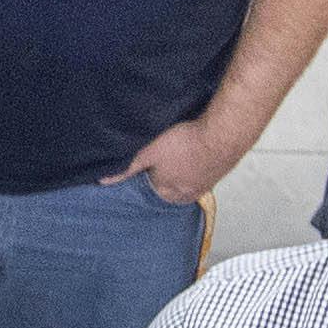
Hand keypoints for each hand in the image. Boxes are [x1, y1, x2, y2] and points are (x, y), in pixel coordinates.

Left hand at [112, 111, 246, 208]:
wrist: (224, 133)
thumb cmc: (186, 142)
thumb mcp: (150, 152)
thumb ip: (127, 167)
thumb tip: (103, 180)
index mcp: (168, 192)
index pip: (149, 187)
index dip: (145, 171)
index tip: (147, 158)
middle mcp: (187, 194)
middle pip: (168, 186)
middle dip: (163, 174)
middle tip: (163, 154)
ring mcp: (205, 184)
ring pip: (186, 179)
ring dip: (182, 169)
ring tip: (179, 151)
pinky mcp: (218, 172)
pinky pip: (202, 172)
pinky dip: (197, 164)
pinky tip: (196, 150)